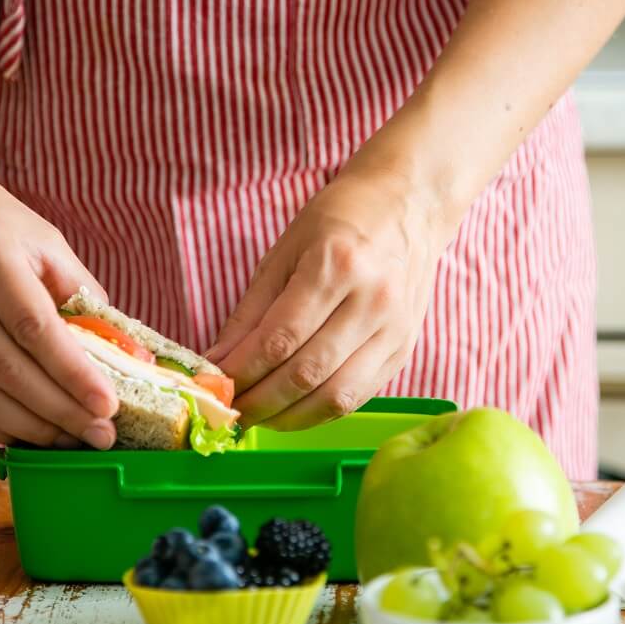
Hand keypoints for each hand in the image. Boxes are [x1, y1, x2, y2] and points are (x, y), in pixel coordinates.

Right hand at [0, 157, 118, 448]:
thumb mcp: (38, 235)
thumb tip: (122, 348)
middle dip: (60, 411)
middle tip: (100, 434)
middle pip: (7, 368)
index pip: (35, 328)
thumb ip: (79, 290)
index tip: (108, 405)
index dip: (74, 374)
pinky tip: (23, 433)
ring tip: (69, 440)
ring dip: (28, 426)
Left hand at [207, 171, 449, 428]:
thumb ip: (251, 312)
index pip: (279, 338)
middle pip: (306, 373)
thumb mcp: (284, 252)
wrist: (408, 205)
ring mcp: (394, 329)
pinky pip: (358, 396)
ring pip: (335, 396)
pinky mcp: (403, 349)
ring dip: (289, 417)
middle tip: (231, 410)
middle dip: (260, 401)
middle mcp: (372, 300)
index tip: (215, 387)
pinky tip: (294, 411)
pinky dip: (320, 412)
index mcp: (336, 265)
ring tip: (259, 418)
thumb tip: (219, 362)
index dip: (243, 372)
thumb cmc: (340, 220)